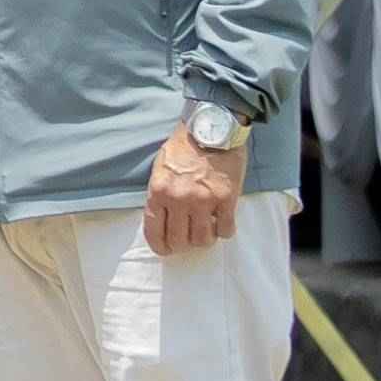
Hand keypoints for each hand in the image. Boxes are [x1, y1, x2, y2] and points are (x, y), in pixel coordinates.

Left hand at [146, 120, 243, 255]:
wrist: (211, 130)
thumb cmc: (183, 148)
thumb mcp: (160, 169)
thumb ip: (160, 194)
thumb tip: (162, 220)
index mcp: (158, 192)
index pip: (154, 230)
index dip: (160, 246)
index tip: (165, 250)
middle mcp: (179, 199)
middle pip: (179, 240)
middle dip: (183, 245)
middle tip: (188, 241)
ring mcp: (203, 201)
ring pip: (203, 239)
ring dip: (204, 239)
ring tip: (205, 230)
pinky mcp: (227, 199)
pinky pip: (226, 229)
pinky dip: (224, 230)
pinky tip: (222, 222)